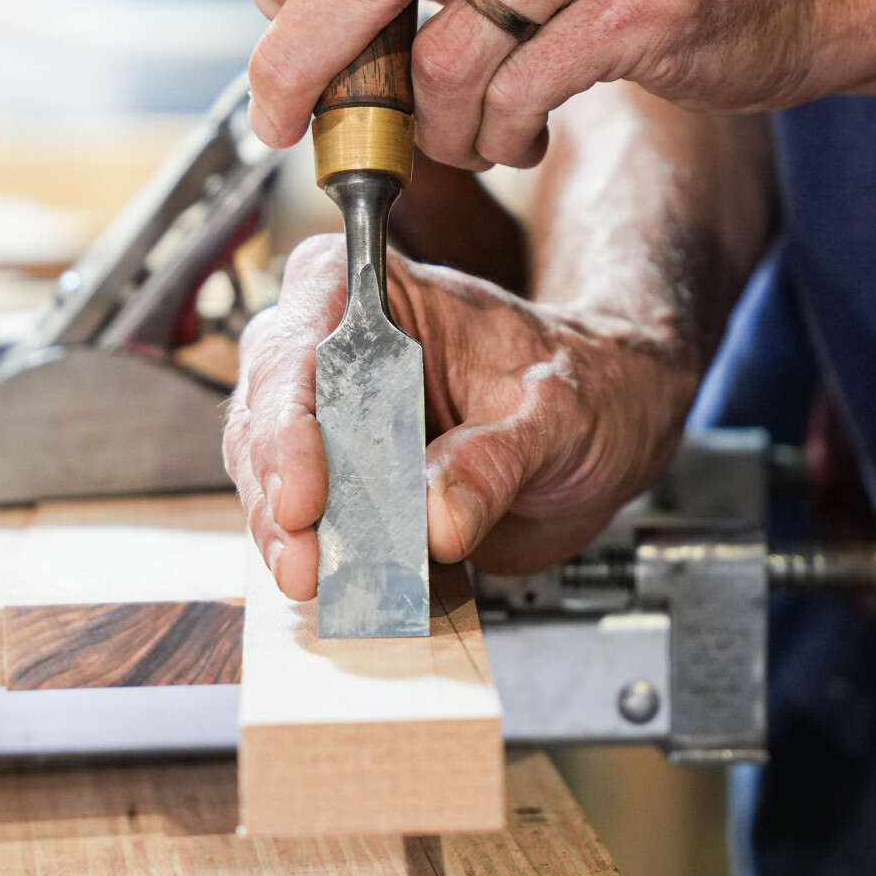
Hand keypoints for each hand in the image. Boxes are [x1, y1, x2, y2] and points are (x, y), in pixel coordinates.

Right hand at [226, 233, 697, 591]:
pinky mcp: (342, 476)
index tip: (307, 491)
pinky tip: (327, 583)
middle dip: (276, 486)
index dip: (289, 413)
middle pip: (267, 405)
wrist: (607, 422)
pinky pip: (301, 513)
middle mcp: (337, 343)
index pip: (306, 333)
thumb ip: (497, 459)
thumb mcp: (559, 414)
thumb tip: (436, 517)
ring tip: (313, 579)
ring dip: (283, 531)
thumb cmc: (584, 382)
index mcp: (382, 292)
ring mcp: (332, 413)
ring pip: (267, 466)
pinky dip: (310, 551)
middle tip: (304, 556)